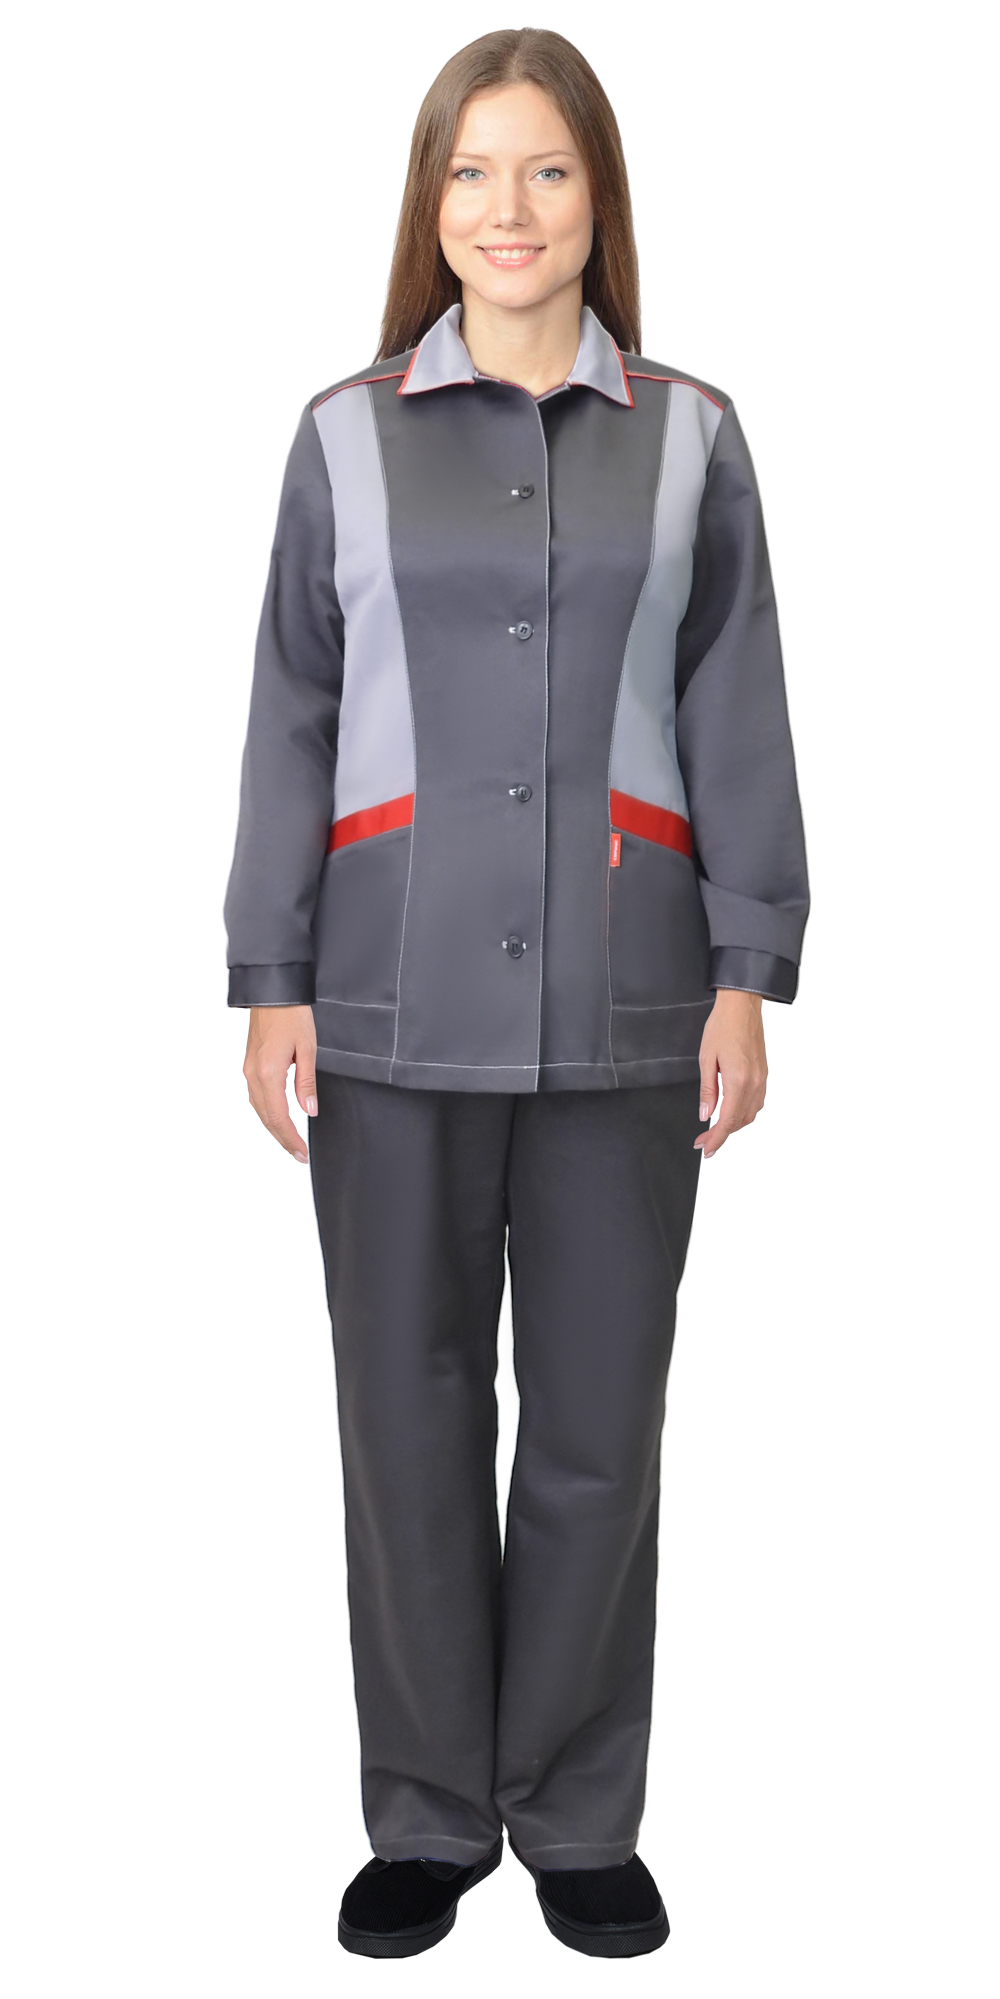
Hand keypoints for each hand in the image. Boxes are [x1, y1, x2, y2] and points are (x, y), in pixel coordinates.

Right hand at [243, 1005, 317, 1161]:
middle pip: (266, 1118)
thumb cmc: (291, 1016)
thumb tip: (309, 1109)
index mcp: (268, 1073)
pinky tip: (276, 1117)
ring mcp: (248, 1070)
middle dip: (282, 1139)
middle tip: (298, 1155)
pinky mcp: (249, 1065)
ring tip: (290, 1141)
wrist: (272, 994)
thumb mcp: (307, 1049)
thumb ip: (306, 1082)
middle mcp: (253, 1074)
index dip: (290, 1139)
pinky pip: (255, 1097)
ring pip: (258, 1109)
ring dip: (273, 1128)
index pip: (278, 1117)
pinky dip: (266, 1113)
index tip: (301, 1154)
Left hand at [695, 990, 767, 1157]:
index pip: (727, 1121)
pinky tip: (732, 1111)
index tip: (705, 1149)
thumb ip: (707, 1090)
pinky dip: (744, 1112)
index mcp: (739, 1081)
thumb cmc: (722, 1026)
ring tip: (715, 1129)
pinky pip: (757, 1102)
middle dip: (721, 1135)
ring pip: (751, 1114)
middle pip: (740, 1121)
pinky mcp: (764, 1073)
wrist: (742, 1006)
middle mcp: (755, 1083)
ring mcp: (762, 1078)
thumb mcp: (706, 1059)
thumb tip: (705, 1115)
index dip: (716, 1139)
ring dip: (734, 1125)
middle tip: (703, 1140)